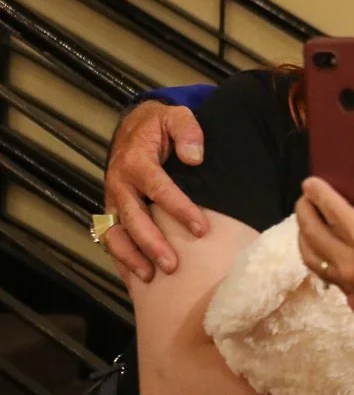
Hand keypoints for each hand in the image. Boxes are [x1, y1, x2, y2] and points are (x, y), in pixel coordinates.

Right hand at [104, 101, 207, 280]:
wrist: (134, 126)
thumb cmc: (160, 125)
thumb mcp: (176, 116)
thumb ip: (188, 131)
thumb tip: (195, 157)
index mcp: (136, 161)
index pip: (159, 189)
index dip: (180, 210)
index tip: (201, 229)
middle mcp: (120, 184)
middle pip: (134, 219)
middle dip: (152, 244)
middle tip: (173, 266)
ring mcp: (113, 199)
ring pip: (116, 233)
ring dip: (131, 257)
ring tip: (150, 277)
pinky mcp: (113, 210)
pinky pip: (111, 238)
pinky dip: (120, 258)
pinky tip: (135, 279)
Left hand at [295, 150, 353, 349]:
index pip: (335, 214)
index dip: (320, 195)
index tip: (310, 181)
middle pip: (314, 235)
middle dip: (304, 212)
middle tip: (305, 196)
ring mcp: (352, 284)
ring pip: (312, 257)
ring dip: (304, 235)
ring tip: (307, 218)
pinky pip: (323, 273)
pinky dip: (314, 255)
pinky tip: (320, 245)